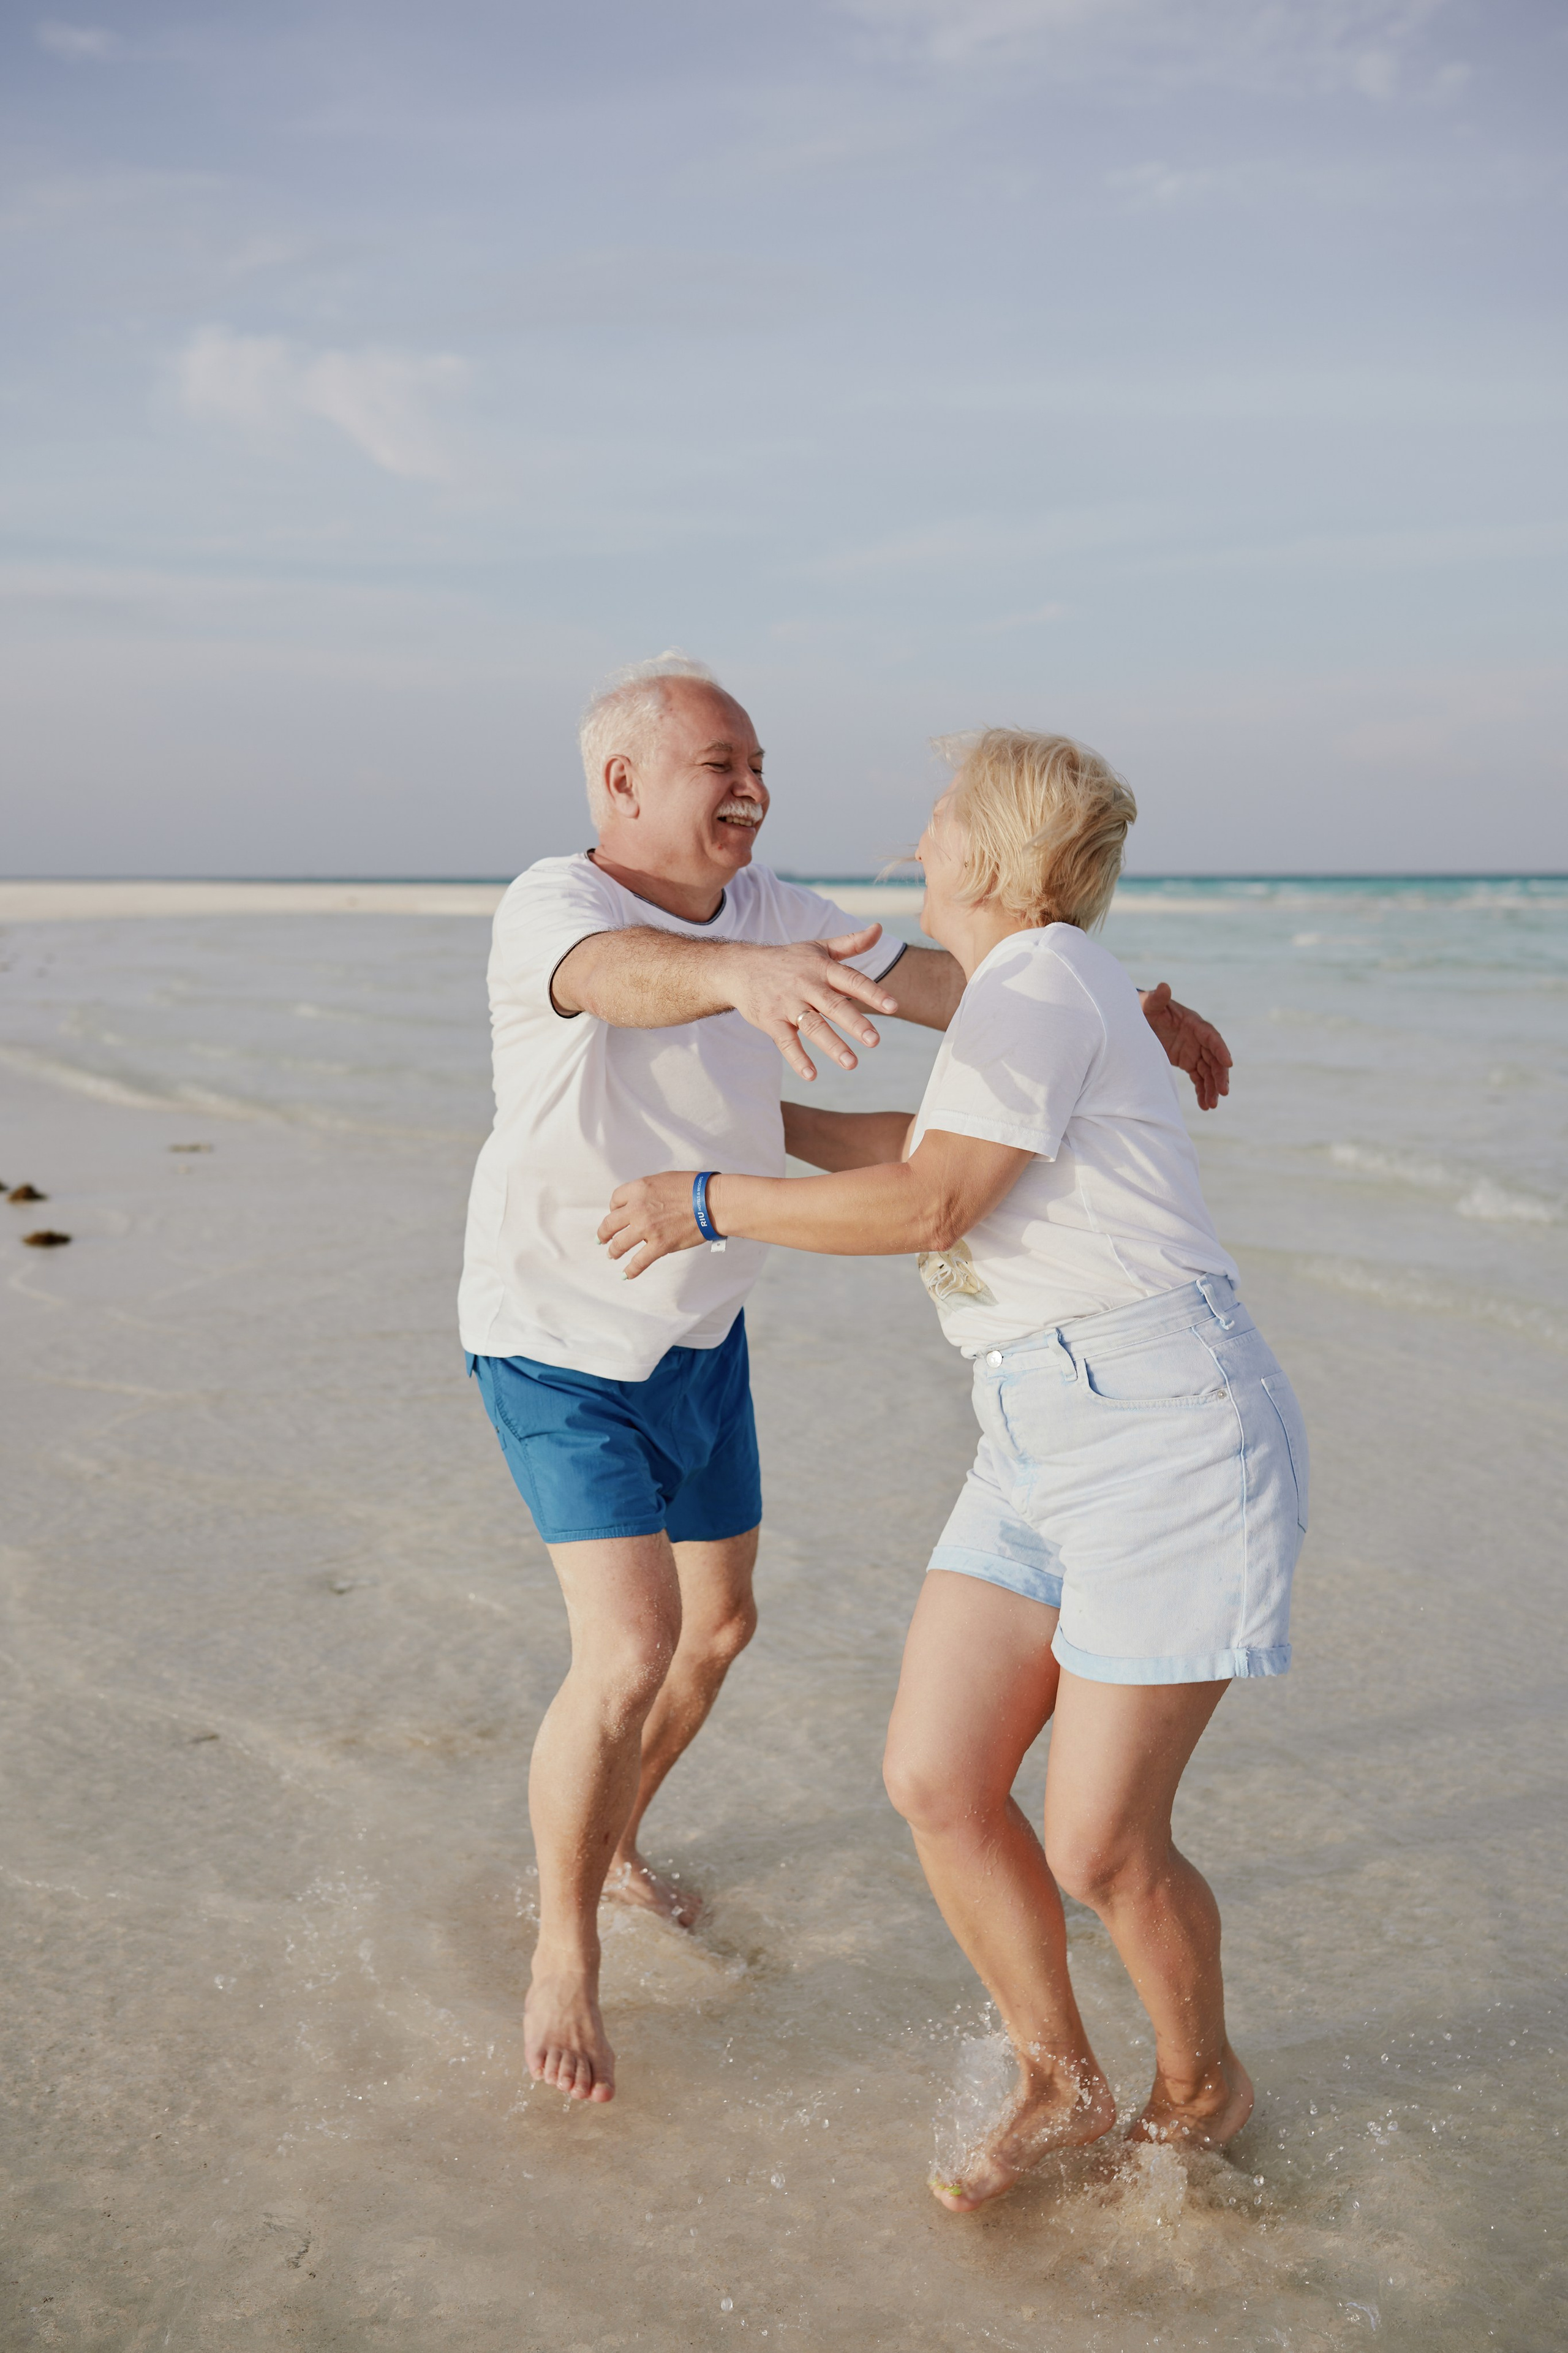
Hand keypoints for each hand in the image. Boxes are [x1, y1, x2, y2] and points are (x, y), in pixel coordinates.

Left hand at [599, 1173, 705, 1278]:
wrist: (712, 1202)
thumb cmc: (694, 1188)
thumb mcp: (664, 1180)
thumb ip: (648, 1191)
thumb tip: (641, 1203)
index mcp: (639, 1188)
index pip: (615, 1200)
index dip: (614, 1209)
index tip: (616, 1215)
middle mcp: (638, 1208)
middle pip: (611, 1223)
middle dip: (604, 1233)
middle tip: (602, 1238)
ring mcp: (647, 1228)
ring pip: (620, 1243)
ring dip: (613, 1251)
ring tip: (612, 1254)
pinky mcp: (659, 1245)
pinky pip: (639, 1261)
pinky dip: (631, 1270)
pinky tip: (626, 1274)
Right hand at [726, 926, 897, 1080]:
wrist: (741, 968)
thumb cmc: (788, 960)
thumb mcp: (819, 948)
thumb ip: (852, 943)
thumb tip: (879, 929)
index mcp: (822, 969)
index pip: (852, 980)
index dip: (873, 992)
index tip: (893, 1006)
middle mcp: (806, 985)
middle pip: (834, 1005)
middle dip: (855, 1023)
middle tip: (874, 1041)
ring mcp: (788, 1004)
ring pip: (813, 1026)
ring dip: (832, 1045)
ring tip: (851, 1063)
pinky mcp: (771, 1021)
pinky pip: (786, 1042)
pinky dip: (797, 1059)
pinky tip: (812, 1075)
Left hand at [1138, 983, 1231, 1111]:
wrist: (1136, 1019)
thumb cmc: (1144, 1009)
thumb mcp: (1148, 1004)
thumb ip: (1157, 998)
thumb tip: (1163, 986)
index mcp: (1193, 1023)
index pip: (1211, 1037)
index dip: (1220, 1049)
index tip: (1229, 1063)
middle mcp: (1197, 1038)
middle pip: (1214, 1058)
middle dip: (1219, 1075)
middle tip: (1223, 1093)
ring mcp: (1194, 1050)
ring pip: (1208, 1071)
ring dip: (1212, 1087)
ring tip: (1211, 1105)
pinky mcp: (1187, 1061)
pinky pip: (1199, 1077)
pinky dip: (1203, 1090)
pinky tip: (1205, 1105)